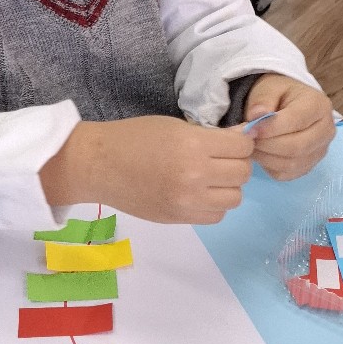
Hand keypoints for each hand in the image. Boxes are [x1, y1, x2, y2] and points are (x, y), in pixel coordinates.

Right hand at [40, 116, 254, 224]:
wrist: (99, 165)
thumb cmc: (134, 137)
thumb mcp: (175, 126)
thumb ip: (209, 136)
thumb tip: (243, 139)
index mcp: (194, 145)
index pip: (242, 147)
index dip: (241, 142)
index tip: (232, 141)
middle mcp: (195, 174)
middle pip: (243, 173)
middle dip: (237, 163)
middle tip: (221, 159)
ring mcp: (188, 200)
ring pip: (235, 198)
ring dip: (228, 186)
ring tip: (211, 178)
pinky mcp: (180, 218)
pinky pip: (216, 216)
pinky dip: (214, 205)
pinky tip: (200, 194)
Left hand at [242, 75, 335, 180]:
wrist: (287, 105)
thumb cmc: (279, 95)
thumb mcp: (269, 88)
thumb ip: (263, 100)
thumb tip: (256, 116)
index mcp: (319, 105)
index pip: (297, 121)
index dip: (271, 128)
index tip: (250, 129)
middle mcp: (326, 130)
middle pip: (297, 147)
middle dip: (267, 145)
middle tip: (247, 139)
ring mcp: (320, 151)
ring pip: (291, 164)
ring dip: (265, 157)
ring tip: (252, 144)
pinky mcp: (309, 166)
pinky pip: (287, 174)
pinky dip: (269, 166)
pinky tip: (261, 153)